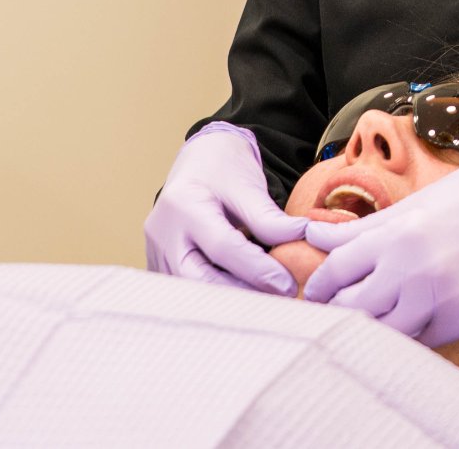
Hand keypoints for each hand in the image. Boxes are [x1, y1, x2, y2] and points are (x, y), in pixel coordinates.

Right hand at [144, 122, 306, 294]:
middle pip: (198, 278)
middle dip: (240, 294)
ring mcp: (156, 251)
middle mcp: (162, 232)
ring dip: (228, 299)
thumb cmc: (223, 167)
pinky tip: (244, 295)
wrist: (199, 159)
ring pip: (191, 290)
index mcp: (183, 205)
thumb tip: (302, 238)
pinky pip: (187, 288)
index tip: (287, 283)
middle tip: (277, 299)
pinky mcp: (160, 264)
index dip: (257, 269)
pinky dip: (215, 294)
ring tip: (264, 300)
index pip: (222, 247)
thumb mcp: (248, 186)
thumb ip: (270, 217)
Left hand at [301, 146, 458, 345]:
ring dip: (380, 326)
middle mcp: (416, 270)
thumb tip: (309, 233)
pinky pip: (427, 340)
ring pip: (388, 334)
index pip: (335, 273)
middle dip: (342, 311)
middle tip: (344, 308)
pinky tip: (423, 311)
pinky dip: (418, 331)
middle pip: (353, 312)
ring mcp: (445, 299)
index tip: (320, 293)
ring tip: (384, 311)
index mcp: (396, 236)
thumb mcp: (410, 206)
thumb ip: (358, 229)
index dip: (321, 287)